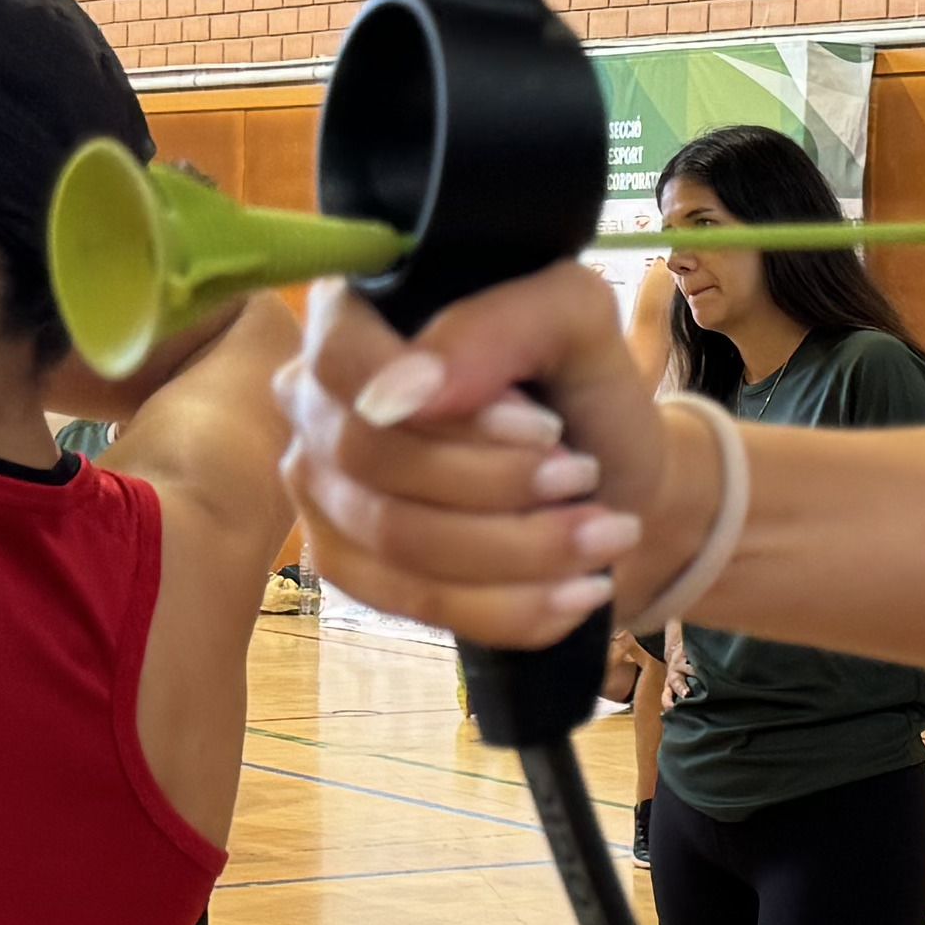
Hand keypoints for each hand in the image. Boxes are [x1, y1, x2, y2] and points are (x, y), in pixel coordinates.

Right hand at [288, 264, 656, 644]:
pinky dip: (510, 606)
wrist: (610, 482)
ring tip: (605, 535)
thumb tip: (409, 392)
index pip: (340, 358)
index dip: (429, 400)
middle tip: (586, 476)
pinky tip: (577, 592)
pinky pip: (415, 603)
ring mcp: (320, 490)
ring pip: (397, 540)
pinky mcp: (346, 566)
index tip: (540, 426)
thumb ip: (501, 325)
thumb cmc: (581, 388)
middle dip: (497, 481)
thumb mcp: (574, 321)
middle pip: (372, 458)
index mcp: (351, 318)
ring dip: (520, 548)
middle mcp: (313, 403)